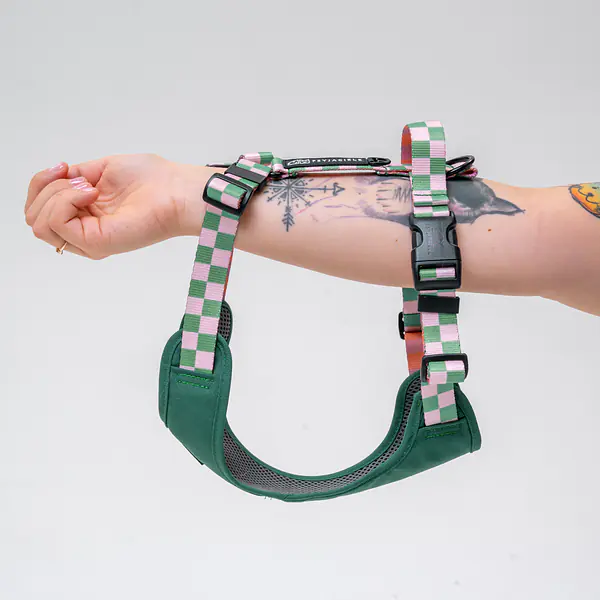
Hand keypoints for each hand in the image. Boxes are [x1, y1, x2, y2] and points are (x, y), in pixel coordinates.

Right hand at [25, 154, 207, 258]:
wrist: (176, 190)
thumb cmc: (152, 179)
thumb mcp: (101, 169)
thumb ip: (73, 178)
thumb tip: (54, 180)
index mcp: (85, 214)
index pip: (39, 208)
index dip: (42, 182)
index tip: (65, 166)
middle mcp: (84, 230)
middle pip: (34, 216)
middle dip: (46, 188)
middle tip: (82, 180)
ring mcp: (88, 240)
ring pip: (39, 222)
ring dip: (55, 194)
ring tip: (89, 188)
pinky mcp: (95, 243)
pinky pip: (56, 223)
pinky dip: (65, 200)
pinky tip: (91, 194)